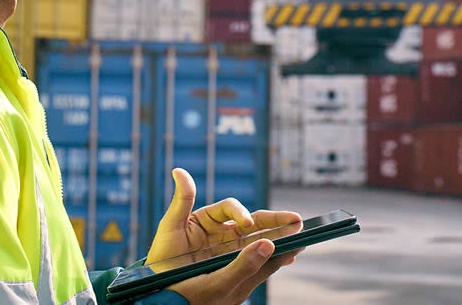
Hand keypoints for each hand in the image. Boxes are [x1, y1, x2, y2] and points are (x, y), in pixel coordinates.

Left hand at [148, 168, 302, 303]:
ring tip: (300, 236)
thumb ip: (182, 201)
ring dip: (281, 238)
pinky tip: (290, 256)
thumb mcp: (170, 227)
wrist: (161, 290)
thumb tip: (179, 170)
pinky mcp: (237, 269)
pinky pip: (260, 261)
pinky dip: (276, 258)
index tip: (245, 223)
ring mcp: (232, 252)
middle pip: (255, 223)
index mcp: (209, 219)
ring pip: (261, 241)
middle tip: (296, 220)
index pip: (230, 209)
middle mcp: (224, 233)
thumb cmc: (163, 257)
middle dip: (276, 221)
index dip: (240, 213)